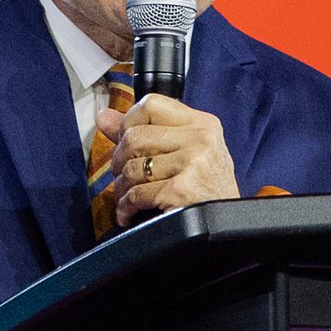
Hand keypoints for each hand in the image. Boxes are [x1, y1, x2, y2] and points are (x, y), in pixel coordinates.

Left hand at [98, 94, 240, 228]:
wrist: (226, 226)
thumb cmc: (206, 189)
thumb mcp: (186, 152)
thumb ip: (144, 131)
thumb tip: (103, 116)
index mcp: (202, 124)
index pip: (150, 104)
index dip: (128, 122)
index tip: (125, 140)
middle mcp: (200, 139)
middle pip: (134, 137)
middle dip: (119, 161)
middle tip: (123, 175)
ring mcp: (193, 164)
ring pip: (132, 167)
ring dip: (122, 188)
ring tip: (128, 196)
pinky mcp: (182, 191)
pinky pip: (137, 194)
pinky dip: (126, 207)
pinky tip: (130, 212)